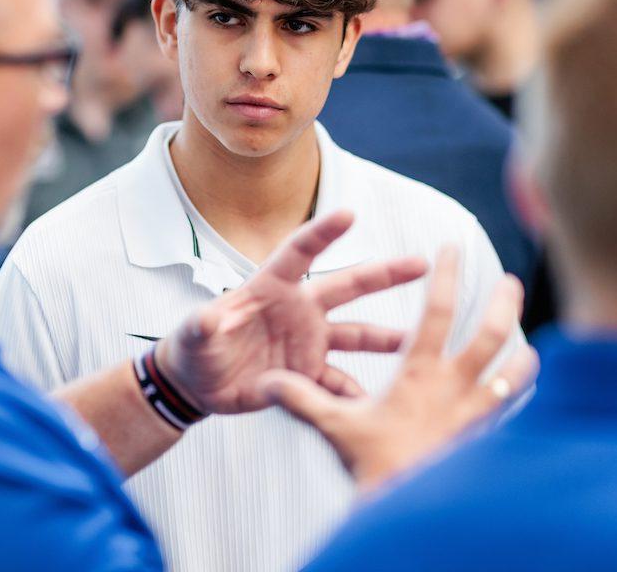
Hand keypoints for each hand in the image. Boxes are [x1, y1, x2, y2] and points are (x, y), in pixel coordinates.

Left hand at [153, 210, 427, 413]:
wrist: (199, 384)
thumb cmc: (194, 348)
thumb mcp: (193, 336)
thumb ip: (203, 326)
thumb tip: (207, 319)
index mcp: (271, 288)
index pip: (300, 253)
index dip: (322, 233)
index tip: (349, 213)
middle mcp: (299, 310)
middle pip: (347, 286)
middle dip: (384, 274)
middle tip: (422, 263)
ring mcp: (309, 342)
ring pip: (357, 334)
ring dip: (387, 338)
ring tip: (421, 339)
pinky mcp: (309, 374)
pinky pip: (340, 384)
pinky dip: (358, 396)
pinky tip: (383, 404)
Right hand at [259, 246, 538, 492]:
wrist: (405, 508)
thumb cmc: (374, 463)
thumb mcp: (335, 426)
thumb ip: (302, 397)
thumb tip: (268, 379)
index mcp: (418, 373)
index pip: (437, 313)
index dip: (446, 277)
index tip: (451, 250)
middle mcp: (453, 388)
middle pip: (489, 336)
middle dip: (503, 305)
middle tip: (512, 281)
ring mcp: (472, 415)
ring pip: (510, 376)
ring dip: (522, 356)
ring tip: (531, 343)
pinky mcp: (480, 441)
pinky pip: (507, 414)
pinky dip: (516, 400)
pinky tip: (519, 398)